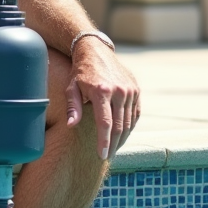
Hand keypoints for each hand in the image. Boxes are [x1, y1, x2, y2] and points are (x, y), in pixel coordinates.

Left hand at [66, 40, 140, 159]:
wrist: (96, 50)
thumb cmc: (80, 72)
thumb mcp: (71, 87)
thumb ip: (73, 107)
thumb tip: (71, 125)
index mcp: (101, 91)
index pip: (105, 123)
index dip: (104, 141)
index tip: (102, 155)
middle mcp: (119, 90)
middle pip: (119, 126)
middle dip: (114, 144)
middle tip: (107, 156)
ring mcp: (129, 90)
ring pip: (128, 122)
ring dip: (122, 138)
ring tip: (114, 148)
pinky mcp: (136, 89)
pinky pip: (135, 113)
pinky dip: (130, 126)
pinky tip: (122, 135)